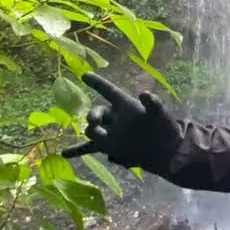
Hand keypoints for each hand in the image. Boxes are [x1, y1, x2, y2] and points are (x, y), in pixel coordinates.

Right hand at [62, 73, 177, 166]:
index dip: (97, 83)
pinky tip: (63, 154)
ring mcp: (110, 132)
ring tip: (97, 135)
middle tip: (94, 122)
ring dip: (92, 132)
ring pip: (93, 130)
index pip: (108, 91)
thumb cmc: (163, 126)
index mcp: (125, 104)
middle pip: (98, 112)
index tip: (84, 75)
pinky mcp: (109, 146)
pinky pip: (89, 147)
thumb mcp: (160, 113)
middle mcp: (114, 117)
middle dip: (93, 114)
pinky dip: (76, 150)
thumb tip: (143, 94)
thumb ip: (152, 103)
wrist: (165, 149)